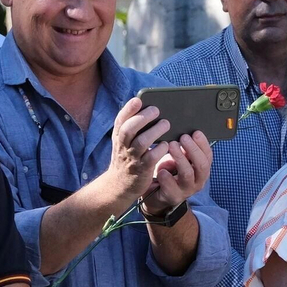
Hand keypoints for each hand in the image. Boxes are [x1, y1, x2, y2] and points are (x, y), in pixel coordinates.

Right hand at [90, 96, 169, 214]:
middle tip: (156, 110)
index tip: (138, 100)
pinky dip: (159, 150)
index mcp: (119, 137)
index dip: (128, 109)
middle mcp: (123, 146)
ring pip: (141, 142)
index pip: (120, 120)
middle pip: (129, 129)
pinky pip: (150, 158)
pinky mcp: (141, 170)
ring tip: (166, 124)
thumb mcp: (124, 142)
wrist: (119, 186)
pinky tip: (167, 144)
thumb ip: (133, 127)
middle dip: (142, 118)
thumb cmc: (127, 158)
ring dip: (154, 131)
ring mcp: (132, 158)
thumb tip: (149, 108)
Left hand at [143, 131, 212, 214]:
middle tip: (183, 137)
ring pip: (187, 174)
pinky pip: (171, 187)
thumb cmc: (168, 172)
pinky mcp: (173, 196)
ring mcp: (186, 190)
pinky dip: (166, 177)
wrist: (156, 194)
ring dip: (180, 158)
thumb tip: (184, 130)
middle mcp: (197, 180)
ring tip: (171, 146)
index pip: (208, 156)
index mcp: (201, 170)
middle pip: (202, 165)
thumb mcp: (179, 158)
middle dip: (193, 149)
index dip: (203, 144)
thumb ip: (184, 148)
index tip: (195, 132)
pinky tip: (160, 170)